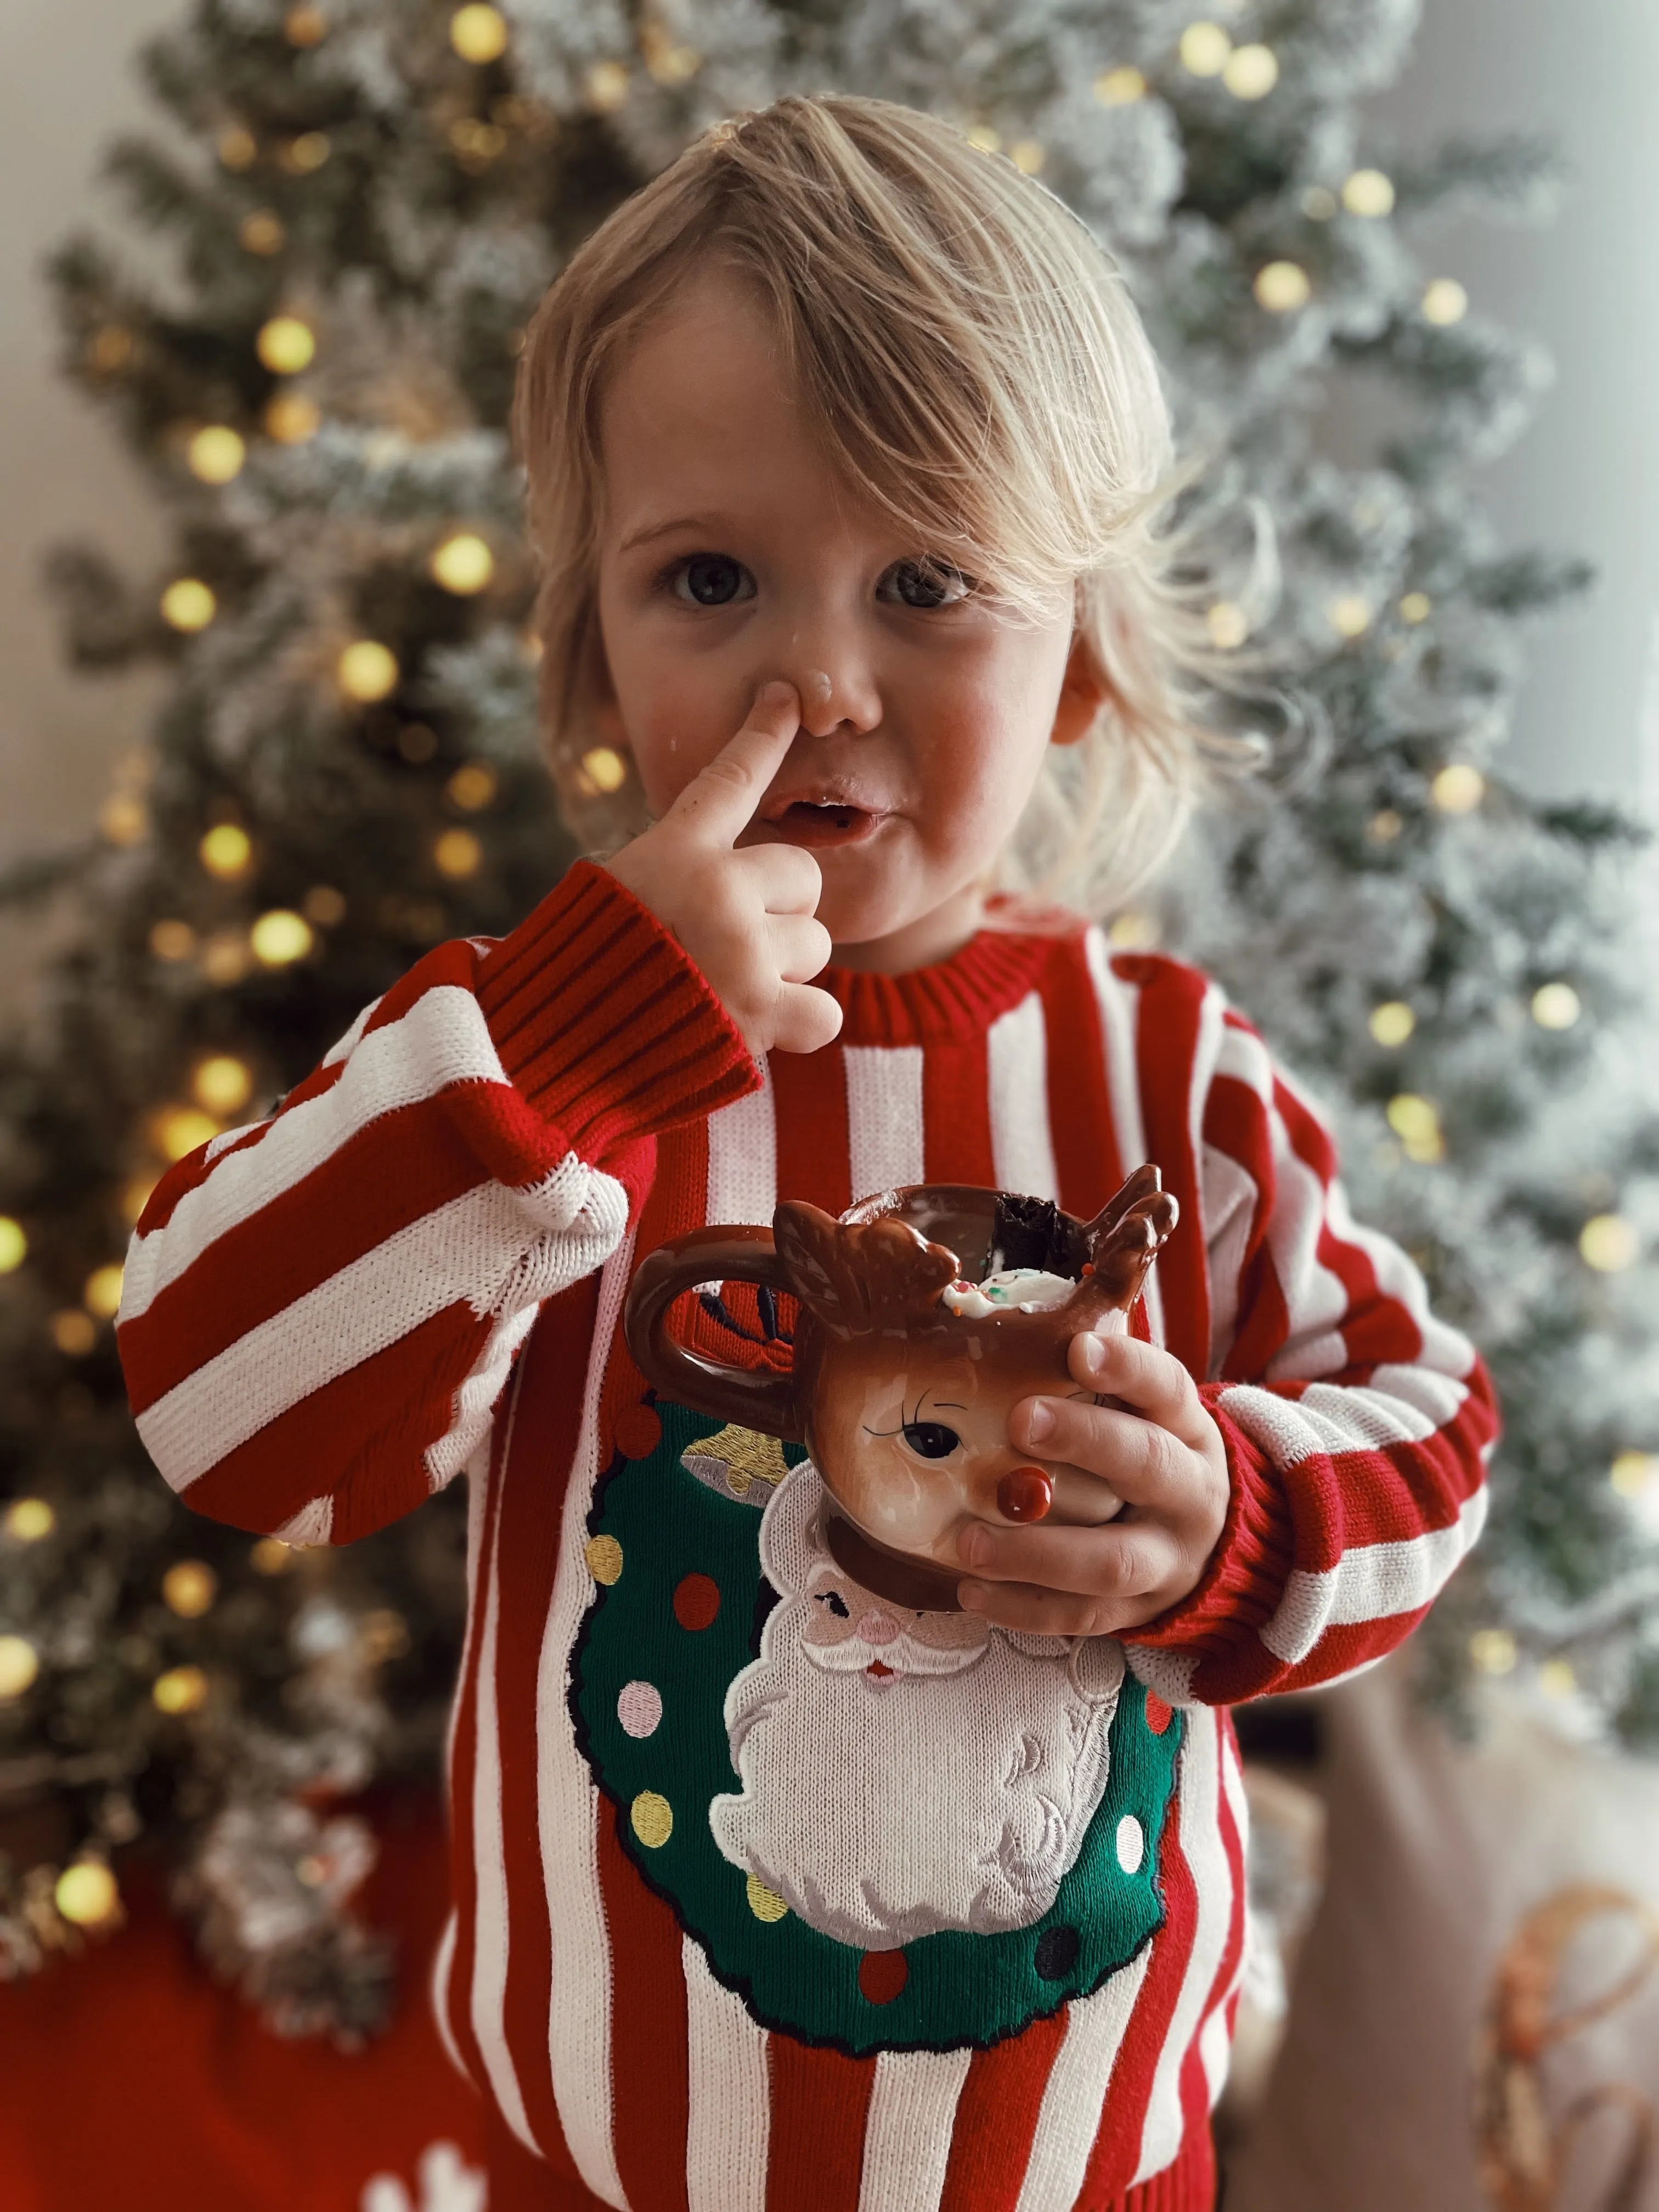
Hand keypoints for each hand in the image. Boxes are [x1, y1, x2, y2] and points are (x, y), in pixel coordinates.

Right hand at [604, 683, 841, 1057]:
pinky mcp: (760, 1013)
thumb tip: (726, 885)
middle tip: (727, 949)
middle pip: (802, 877)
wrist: (553, 1050)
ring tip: (725, 993)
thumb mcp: (611, 899)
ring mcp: (743, 950)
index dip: (761, 734)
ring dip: (782, 974)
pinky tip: (758, 1029)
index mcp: (673, 854)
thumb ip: (670, 878)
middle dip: (779, 914)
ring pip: (815, 946)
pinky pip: (825, 1012)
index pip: (729, 780)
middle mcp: (717, 890)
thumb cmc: (578, 975)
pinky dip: (799, 1026)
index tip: (784, 697)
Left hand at [955, 1331, 1229, 1635]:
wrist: (1215, 1546)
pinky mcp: (1139, 1612)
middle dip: (1084, 1441)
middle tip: (1020, 1420)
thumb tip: (1005, 1328)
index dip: (1126, 1367)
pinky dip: (1024, 1608)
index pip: (1166, 1388)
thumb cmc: (1148, 1457)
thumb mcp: (1145, 1416)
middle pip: (1147, 1465)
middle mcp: (1189, 1493)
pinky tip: (971, 1591)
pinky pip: (1083, 1617)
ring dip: (1036, 1551)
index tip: (1077, 1348)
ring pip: (1112, 1561)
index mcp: (1187, 1429)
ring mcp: (1168, 1560)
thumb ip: (1098, 1382)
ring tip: (968, 1539)